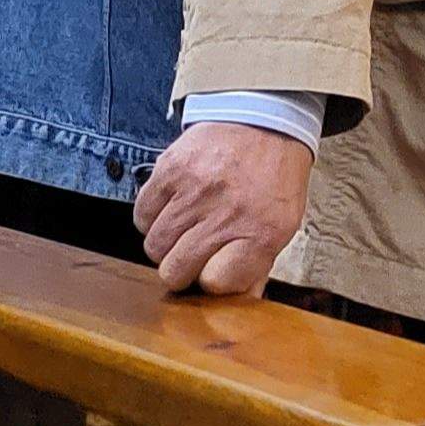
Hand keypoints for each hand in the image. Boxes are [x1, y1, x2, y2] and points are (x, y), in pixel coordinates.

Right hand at [137, 121, 313, 296]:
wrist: (265, 119)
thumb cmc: (273, 177)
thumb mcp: (283, 225)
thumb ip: (258, 266)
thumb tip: (239, 306)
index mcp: (262, 232)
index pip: (216, 283)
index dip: (212, 282)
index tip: (215, 271)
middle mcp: (227, 212)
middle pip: (176, 271)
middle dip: (181, 271)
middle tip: (192, 255)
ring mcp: (195, 190)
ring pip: (154, 247)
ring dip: (164, 246)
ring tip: (183, 230)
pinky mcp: (171, 169)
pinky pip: (142, 214)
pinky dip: (151, 218)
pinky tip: (170, 209)